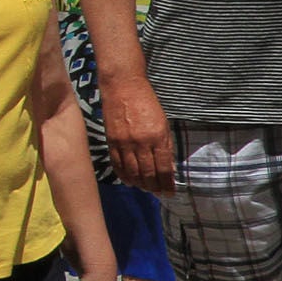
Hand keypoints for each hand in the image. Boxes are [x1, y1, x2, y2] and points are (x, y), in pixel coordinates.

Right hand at [99, 66, 173, 193]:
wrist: (122, 86)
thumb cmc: (147, 102)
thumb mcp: (163, 122)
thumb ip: (165, 144)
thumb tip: (167, 166)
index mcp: (157, 136)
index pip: (163, 167)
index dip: (167, 183)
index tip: (170, 193)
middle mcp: (141, 142)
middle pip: (148, 173)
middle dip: (154, 187)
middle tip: (158, 193)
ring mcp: (124, 142)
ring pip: (132, 172)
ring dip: (140, 184)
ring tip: (146, 189)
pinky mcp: (111, 140)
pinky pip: (117, 163)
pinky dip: (123, 175)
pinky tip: (129, 181)